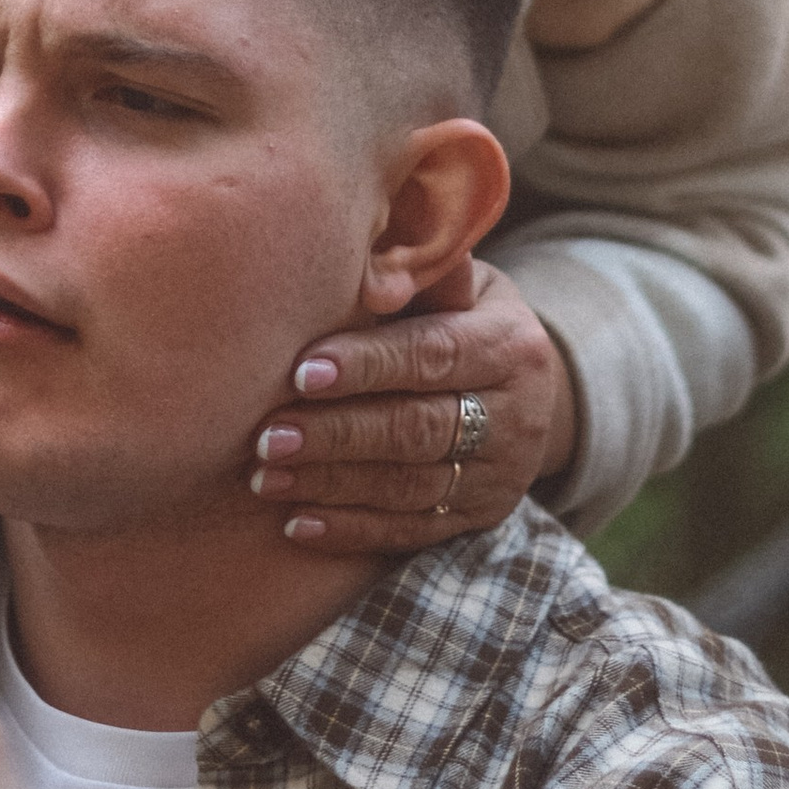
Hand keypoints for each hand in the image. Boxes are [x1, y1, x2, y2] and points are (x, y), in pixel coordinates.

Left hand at [246, 260, 573, 553]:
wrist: (525, 384)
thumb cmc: (462, 314)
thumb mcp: (461, 283)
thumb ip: (420, 274)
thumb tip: (373, 256)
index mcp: (510, 346)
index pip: (431, 356)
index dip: (367, 366)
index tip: (300, 372)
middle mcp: (518, 416)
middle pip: (417, 429)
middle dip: (337, 434)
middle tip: (265, 437)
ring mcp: (501, 476)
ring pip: (410, 487)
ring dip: (331, 485)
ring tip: (263, 477)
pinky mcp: (481, 518)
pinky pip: (412, 532)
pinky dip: (352, 529)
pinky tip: (297, 523)